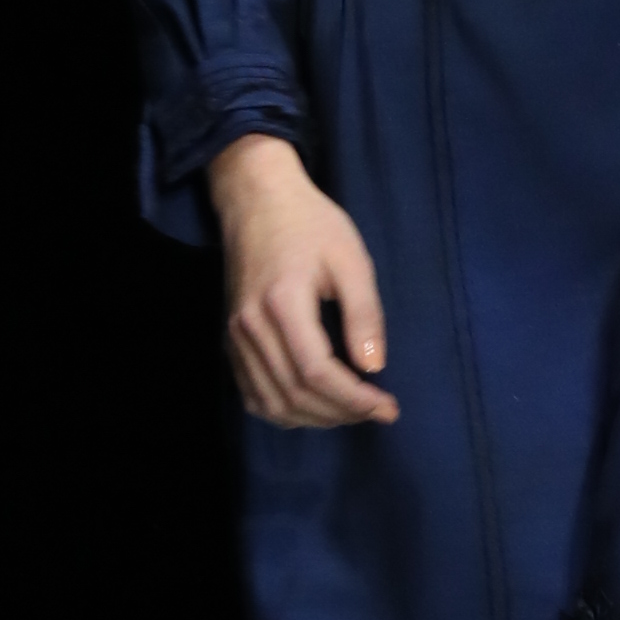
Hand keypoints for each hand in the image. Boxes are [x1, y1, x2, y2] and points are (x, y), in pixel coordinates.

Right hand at [208, 136, 398, 428]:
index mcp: (281, 303)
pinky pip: (252, 393)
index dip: (354, 399)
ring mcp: (234, 335)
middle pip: (295, 394)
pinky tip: (314, 409)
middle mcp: (250, 326)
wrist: (257, 200)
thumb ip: (364, 313)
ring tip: (352, 413)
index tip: (388, 407)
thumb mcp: (350, 259)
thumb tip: (373, 367)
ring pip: (271, 402)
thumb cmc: (310, 224)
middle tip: (378, 411)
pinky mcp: (230, 339)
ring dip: (315, 419)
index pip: (316, 373)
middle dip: (341, 413)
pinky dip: (284, 411)